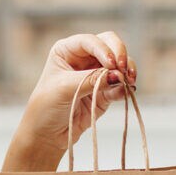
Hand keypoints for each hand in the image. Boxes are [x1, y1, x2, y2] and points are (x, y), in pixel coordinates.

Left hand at [4, 32, 137, 171]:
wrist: (47, 133)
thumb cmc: (46, 106)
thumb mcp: (64, 89)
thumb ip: (90, 80)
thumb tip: (118, 75)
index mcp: (67, 50)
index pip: (90, 41)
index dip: (103, 49)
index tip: (111, 63)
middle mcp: (83, 58)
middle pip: (110, 44)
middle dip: (120, 54)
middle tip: (124, 69)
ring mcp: (96, 73)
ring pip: (120, 63)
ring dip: (128, 70)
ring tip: (129, 82)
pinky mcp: (106, 91)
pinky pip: (122, 84)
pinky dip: (127, 86)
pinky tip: (127, 91)